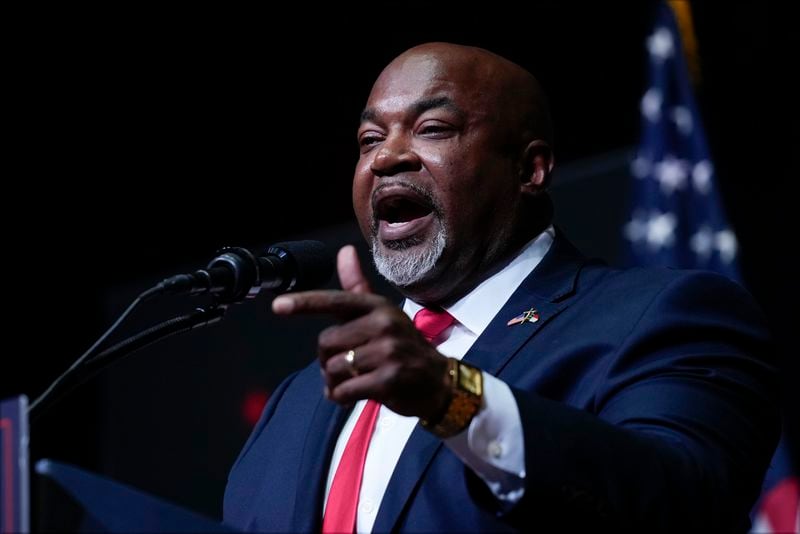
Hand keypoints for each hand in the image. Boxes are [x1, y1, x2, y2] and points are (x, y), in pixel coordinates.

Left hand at [271, 245, 450, 420]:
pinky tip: (352, 396)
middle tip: (344, 367)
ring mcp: (387, 352)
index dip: (304, 304)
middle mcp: (384, 324)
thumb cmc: (403, 347)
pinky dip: (341, 397)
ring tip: (350, 382)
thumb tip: (344, 251)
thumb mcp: (382, 314)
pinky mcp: (388, 379)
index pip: (336, 301)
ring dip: (333, 382)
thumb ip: (358, 287)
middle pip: (326, 342)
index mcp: (378, 306)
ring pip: (333, 367)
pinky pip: (344, 389)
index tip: (278, 306)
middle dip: (326, 360)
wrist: (440, 382)